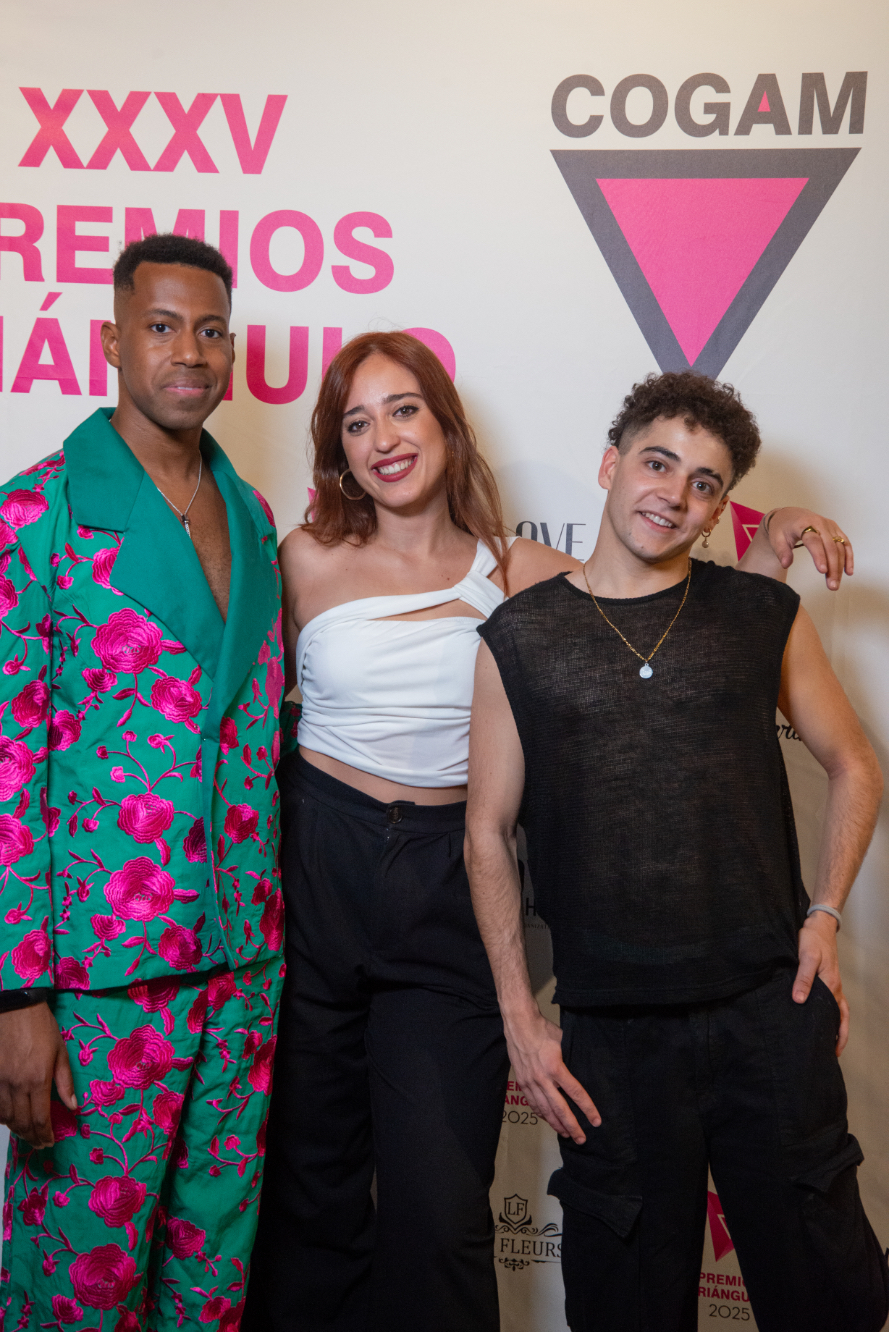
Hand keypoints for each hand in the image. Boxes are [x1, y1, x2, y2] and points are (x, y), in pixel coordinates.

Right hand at [0, 1003, 76, 1146]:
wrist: (14, 1007)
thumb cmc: (40, 1026)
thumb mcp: (60, 1051)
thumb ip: (65, 1082)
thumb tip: (73, 1106)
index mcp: (38, 1079)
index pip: (40, 1119)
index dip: (45, 1135)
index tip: (49, 1142)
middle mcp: (16, 1085)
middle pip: (22, 1123)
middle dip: (31, 1137)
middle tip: (39, 1142)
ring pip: (5, 1118)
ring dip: (17, 1129)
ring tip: (27, 1132)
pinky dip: (1, 1116)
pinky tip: (9, 1118)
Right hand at [504, 1008, 600, 1143]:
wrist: (519, 1024)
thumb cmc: (542, 1029)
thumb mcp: (563, 1041)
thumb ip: (570, 1058)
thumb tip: (579, 1067)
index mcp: (556, 1068)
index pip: (576, 1093)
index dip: (587, 1109)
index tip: (595, 1121)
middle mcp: (543, 1079)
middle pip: (560, 1109)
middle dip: (571, 1126)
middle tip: (581, 1139)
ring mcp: (530, 1082)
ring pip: (544, 1109)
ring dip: (556, 1124)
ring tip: (565, 1134)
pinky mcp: (522, 1081)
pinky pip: (532, 1102)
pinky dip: (540, 1113)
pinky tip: (547, 1119)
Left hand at [765, 507, 852, 590]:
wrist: (790, 514)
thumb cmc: (782, 528)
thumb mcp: (776, 538)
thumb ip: (781, 552)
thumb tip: (785, 565)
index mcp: (804, 524)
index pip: (814, 541)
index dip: (819, 555)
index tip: (822, 571)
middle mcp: (820, 523)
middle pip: (830, 546)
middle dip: (833, 567)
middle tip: (832, 586)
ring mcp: (830, 526)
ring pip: (840, 547)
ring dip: (840, 567)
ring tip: (835, 584)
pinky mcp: (836, 530)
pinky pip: (845, 544)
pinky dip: (849, 558)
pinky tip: (848, 572)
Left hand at [793, 913, 848, 1054]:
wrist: (818, 924)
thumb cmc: (812, 939)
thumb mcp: (806, 957)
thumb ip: (803, 978)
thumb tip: (799, 1000)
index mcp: (830, 985)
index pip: (834, 1016)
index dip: (833, 1033)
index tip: (827, 1049)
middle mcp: (834, 988)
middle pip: (841, 1017)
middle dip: (838, 1036)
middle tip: (832, 1054)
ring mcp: (833, 984)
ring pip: (839, 1011)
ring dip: (836, 1026)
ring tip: (829, 1042)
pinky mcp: (827, 978)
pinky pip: (833, 1001)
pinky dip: (831, 1012)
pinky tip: (820, 1016)